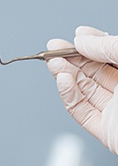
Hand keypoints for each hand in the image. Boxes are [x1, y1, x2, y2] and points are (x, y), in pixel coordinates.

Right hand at [47, 26, 117, 153]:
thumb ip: (110, 47)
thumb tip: (82, 39)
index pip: (112, 55)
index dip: (92, 43)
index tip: (76, 35)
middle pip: (94, 71)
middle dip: (72, 58)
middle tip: (53, 47)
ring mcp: (116, 111)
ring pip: (84, 89)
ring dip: (65, 74)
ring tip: (53, 62)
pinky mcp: (106, 130)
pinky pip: (80, 111)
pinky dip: (67, 95)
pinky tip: (63, 80)